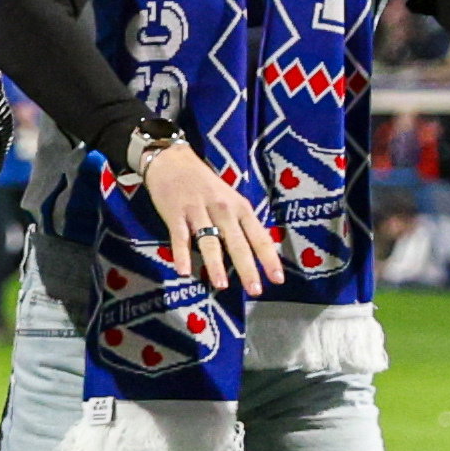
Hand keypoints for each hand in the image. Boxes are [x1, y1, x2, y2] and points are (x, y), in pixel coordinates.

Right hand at [137, 138, 281, 296]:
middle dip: (247, 268)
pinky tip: (184, 271)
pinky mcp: (175, 213)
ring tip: (222, 285)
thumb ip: (241, 222)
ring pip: (209, 241)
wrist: (172, 160)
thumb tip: (256, 251)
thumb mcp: (230, 198)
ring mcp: (198, 211)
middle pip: (238, 243)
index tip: (278, 279)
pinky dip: (181, 254)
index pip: (259, 237)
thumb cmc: (204, 183)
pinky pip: (179, 237)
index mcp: (240, 207)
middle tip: (255, 290)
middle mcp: (222, 209)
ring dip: (216, 265)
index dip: (269, 259)